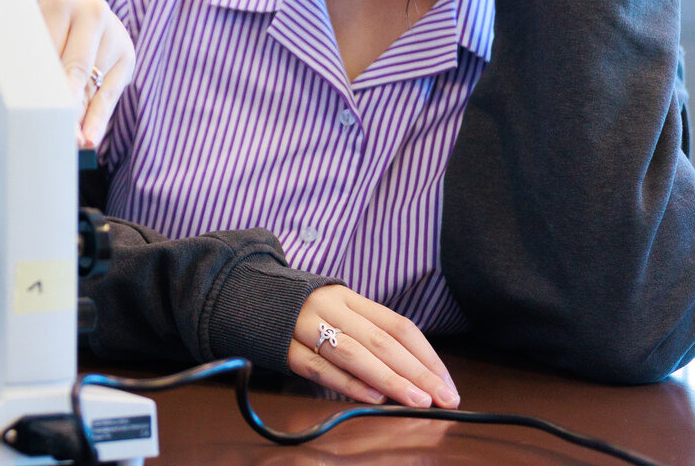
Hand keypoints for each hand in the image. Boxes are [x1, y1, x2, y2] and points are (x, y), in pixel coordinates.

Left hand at [38, 0, 133, 149]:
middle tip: (57, 131)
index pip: (47, 49)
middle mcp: (92, 12)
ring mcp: (115, 33)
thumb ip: (33, 65)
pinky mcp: (128, 55)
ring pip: (93, 85)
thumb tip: (35, 107)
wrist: (77, 13)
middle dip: (65, 103)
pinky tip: (90, 138)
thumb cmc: (44, 30)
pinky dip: (97, 119)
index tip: (36, 108)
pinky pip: (110, 94)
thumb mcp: (32, 37)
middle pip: (76, 67)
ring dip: (80, 116)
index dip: (40, 80)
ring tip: (69, 141)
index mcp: (59, 2)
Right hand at [289, 285, 458, 408]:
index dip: (426, 356)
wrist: (247, 295)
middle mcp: (329, 308)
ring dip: (388, 379)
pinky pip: (319, 368)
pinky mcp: (284, 347)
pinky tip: (372, 397)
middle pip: (380, 340)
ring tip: (415, 400)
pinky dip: (347, 383)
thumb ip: (370, 334)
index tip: (447, 385)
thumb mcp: (339, 309)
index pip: (398, 326)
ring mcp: (304, 326)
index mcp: (348, 297)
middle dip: (416, 372)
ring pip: (352, 353)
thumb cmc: (305, 310)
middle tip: (442, 397)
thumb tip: (416, 373)